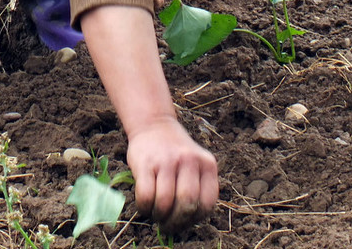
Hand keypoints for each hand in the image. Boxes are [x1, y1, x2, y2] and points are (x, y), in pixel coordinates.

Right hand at [127, 116, 217, 232]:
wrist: (153, 125)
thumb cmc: (175, 153)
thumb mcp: (195, 165)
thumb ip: (197, 188)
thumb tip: (186, 223)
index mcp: (207, 164)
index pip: (207, 203)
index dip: (195, 220)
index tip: (184, 223)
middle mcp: (189, 161)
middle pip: (187, 204)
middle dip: (176, 222)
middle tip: (168, 225)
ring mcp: (167, 161)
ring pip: (165, 203)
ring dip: (159, 216)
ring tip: (156, 215)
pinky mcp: (145, 163)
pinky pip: (146, 196)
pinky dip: (144, 208)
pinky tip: (145, 207)